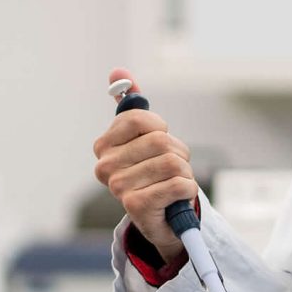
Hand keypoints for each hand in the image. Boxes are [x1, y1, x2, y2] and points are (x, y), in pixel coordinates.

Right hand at [91, 68, 195, 262]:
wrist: (160, 220)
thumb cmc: (152, 175)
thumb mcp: (143, 138)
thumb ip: (131, 103)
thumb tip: (118, 71)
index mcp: (104, 146)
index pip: (141, 119)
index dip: (160, 129)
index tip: (158, 142)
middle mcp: (105, 167)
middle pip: (161, 141)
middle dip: (178, 154)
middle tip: (170, 170)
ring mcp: (118, 188)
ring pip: (173, 163)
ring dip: (185, 174)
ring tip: (174, 185)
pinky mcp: (136, 206)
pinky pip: (179, 185)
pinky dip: (188, 190)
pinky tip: (177, 199)